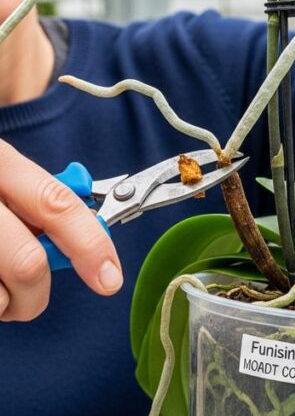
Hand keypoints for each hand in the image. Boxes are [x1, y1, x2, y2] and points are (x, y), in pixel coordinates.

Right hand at [0, 140, 122, 320]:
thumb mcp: (4, 176)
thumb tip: (89, 241)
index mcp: (0, 164)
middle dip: (36, 295)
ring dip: (2, 305)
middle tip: (30, 299)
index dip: (91, 244)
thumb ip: (40, 202)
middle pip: (27, 264)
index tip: (110, 277)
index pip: (56, 205)